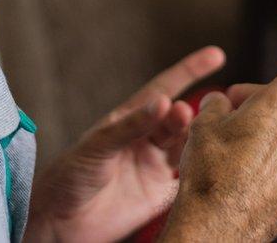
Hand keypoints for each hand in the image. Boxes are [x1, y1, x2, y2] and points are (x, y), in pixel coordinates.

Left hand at [24, 46, 224, 242]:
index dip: (190, 70)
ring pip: (188, 145)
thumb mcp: (97, 145)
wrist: (60, 221)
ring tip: (201, 137)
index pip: (165, 87)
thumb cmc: (70, 175)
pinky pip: (190, 175)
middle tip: (184, 115)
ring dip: (197, 139)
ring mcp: (156, 164)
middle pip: (179, 119)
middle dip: (186, 114)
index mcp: (131, 118)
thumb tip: (162, 102)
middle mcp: (147, 138)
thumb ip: (130, 126)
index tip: (216, 55)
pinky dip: (203, 167)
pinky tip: (214, 161)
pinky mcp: (162, 192)